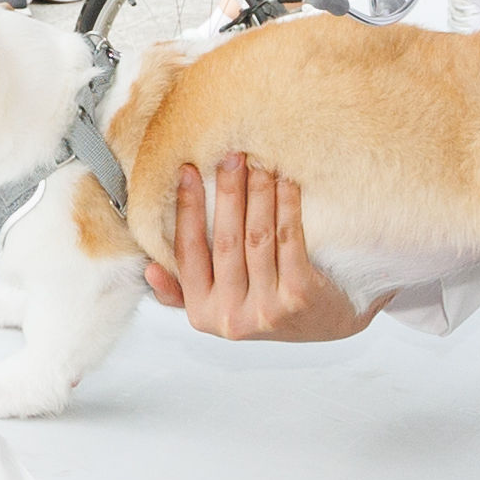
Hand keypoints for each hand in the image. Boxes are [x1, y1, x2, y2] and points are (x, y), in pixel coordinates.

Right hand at [142, 154, 377, 343]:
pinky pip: (288, 239)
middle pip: (224, 240)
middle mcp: (232, 316)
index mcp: (203, 314)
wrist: (329, 324)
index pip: (188, 252)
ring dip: (258, 193)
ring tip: (259, 162)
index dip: (187, 208)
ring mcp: (268, 309)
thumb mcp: (222, 305)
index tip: (188, 171)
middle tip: (230, 156)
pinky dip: (286, 205)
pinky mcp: (300, 296)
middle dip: (227, 192)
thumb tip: (149, 271)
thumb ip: (183, 292)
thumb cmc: (270, 305)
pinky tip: (286, 182)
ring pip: (257, 236)